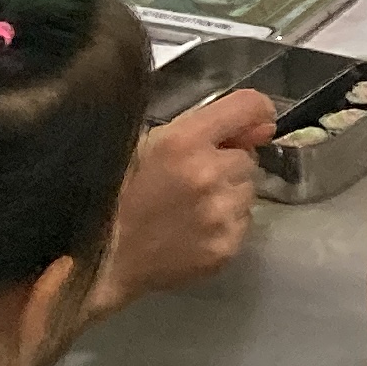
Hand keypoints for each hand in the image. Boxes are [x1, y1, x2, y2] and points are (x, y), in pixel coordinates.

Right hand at [87, 91, 273, 314]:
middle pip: (247, 157)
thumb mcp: (147, 143)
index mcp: (184, 141)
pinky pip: (243, 222)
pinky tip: (194, 228)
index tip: (254, 121)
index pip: (249, 107)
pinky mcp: (226, 247)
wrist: (103, 258)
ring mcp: (220, 214)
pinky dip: (226, 222)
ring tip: (191, 205)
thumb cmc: (117, 193)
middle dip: (227, 163)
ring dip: (228, 193)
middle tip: (194, 178)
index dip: (256, 112)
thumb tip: (262, 126)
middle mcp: (209, 174)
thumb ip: (202, 127)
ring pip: (248, 191)